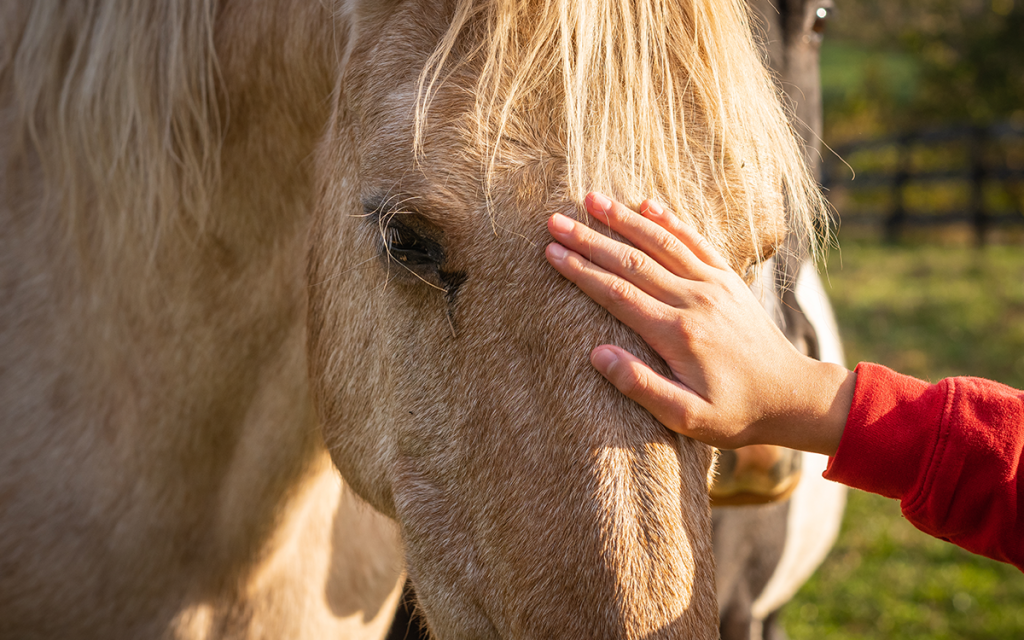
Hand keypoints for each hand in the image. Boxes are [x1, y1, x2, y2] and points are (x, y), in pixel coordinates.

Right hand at [545, 192, 854, 455]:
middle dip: (590, 239)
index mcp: (677, 333)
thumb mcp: (686, 417)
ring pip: (661, 243)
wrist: (792, 396)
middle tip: (555, 220)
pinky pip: (695, 242)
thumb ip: (640, 387)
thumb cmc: (736, 413)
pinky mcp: (728, 280)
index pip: (618, 294)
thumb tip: (597, 354)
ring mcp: (714, 285)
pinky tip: (648, 203)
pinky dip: (670, 220)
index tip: (552, 252)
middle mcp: (694, 300)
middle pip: (631, 262)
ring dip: (624, 219)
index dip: (581, 271)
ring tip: (591, 199)